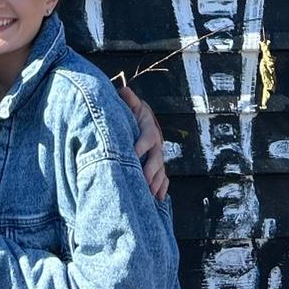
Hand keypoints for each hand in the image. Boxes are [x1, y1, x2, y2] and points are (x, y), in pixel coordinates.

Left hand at [117, 82, 169, 199]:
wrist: (143, 119)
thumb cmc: (134, 113)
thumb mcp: (132, 105)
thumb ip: (128, 99)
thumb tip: (123, 89)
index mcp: (149, 129)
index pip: (147, 138)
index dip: (140, 146)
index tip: (133, 154)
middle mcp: (157, 145)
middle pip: (156, 158)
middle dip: (151, 170)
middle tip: (144, 181)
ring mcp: (158, 157)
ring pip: (161, 170)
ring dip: (157, 182)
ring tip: (150, 194)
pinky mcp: (158, 167)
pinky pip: (164, 179)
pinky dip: (162, 188)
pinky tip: (159, 198)